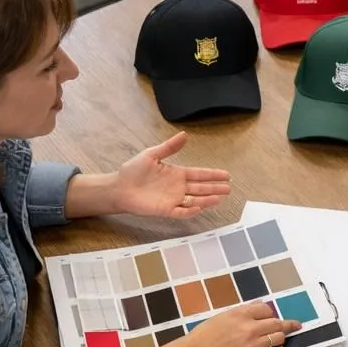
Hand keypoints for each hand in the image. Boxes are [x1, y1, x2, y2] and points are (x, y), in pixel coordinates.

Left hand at [111, 132, 230, 218]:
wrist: (119, 187)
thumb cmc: (133, 171)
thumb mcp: (152, 154)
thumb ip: (169, 147)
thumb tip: (184, 134)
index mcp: (177, 174)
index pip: (199, 174)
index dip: (212, 174)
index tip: (226, 174)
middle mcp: (178, 187)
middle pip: (201, 188)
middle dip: (215, 188)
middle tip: (228, 188)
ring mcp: (173, 199)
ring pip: (195, 200)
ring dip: (207, 200)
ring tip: (219, 198)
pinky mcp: (165, 210)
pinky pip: (181, 211)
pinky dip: (190, 210)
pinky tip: (199, 207)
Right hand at [179, 303, 300, 346]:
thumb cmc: (206, 334)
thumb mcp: (223, 315)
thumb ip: (243, 310)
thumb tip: (259, 305)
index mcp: (241, 314)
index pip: (266, 309)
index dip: (269, 312)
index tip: (271, 316)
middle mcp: (250, 328)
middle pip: (277, 323)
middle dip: (286, 324)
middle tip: (294, 325)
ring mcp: (253, 346)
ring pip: (279, 338)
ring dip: (281, 337)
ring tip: (279, 338)